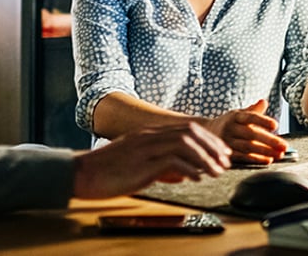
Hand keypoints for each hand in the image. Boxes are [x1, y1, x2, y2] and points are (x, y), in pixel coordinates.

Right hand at [72, 122, 230, 198]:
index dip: (208, 139)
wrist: (82, 174)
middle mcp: (149, 136)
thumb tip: (182, 172)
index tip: (221, 152)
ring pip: (186, 143)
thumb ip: (160, 164)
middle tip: (225, 161)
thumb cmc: (107, 171)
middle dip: (212, 146)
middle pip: (190, 131)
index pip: (186, 128)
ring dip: (206, 157)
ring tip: (217, 171)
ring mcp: (146, 147)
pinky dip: (190, 167)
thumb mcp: (138, 164)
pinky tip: (198, 178)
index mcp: (148, 134)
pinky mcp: (142, 162)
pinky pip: (173, 160)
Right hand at [205, 99, 288, 164]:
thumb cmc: (229, 123)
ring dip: (265, 151)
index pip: (250, 117)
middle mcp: (230, 127)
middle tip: (284, 146)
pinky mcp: (226, 153)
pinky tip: (268, 160)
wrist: (207, 133)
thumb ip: (253, 110)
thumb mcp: (238, 114)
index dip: (262, 120)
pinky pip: (243, 157)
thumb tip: (264, 101)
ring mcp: (227, 141)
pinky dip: (256, 159)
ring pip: (248, 147)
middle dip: (269, 140)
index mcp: (235, 116)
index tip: (276, 125)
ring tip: (280, 154)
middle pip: (251, 134)